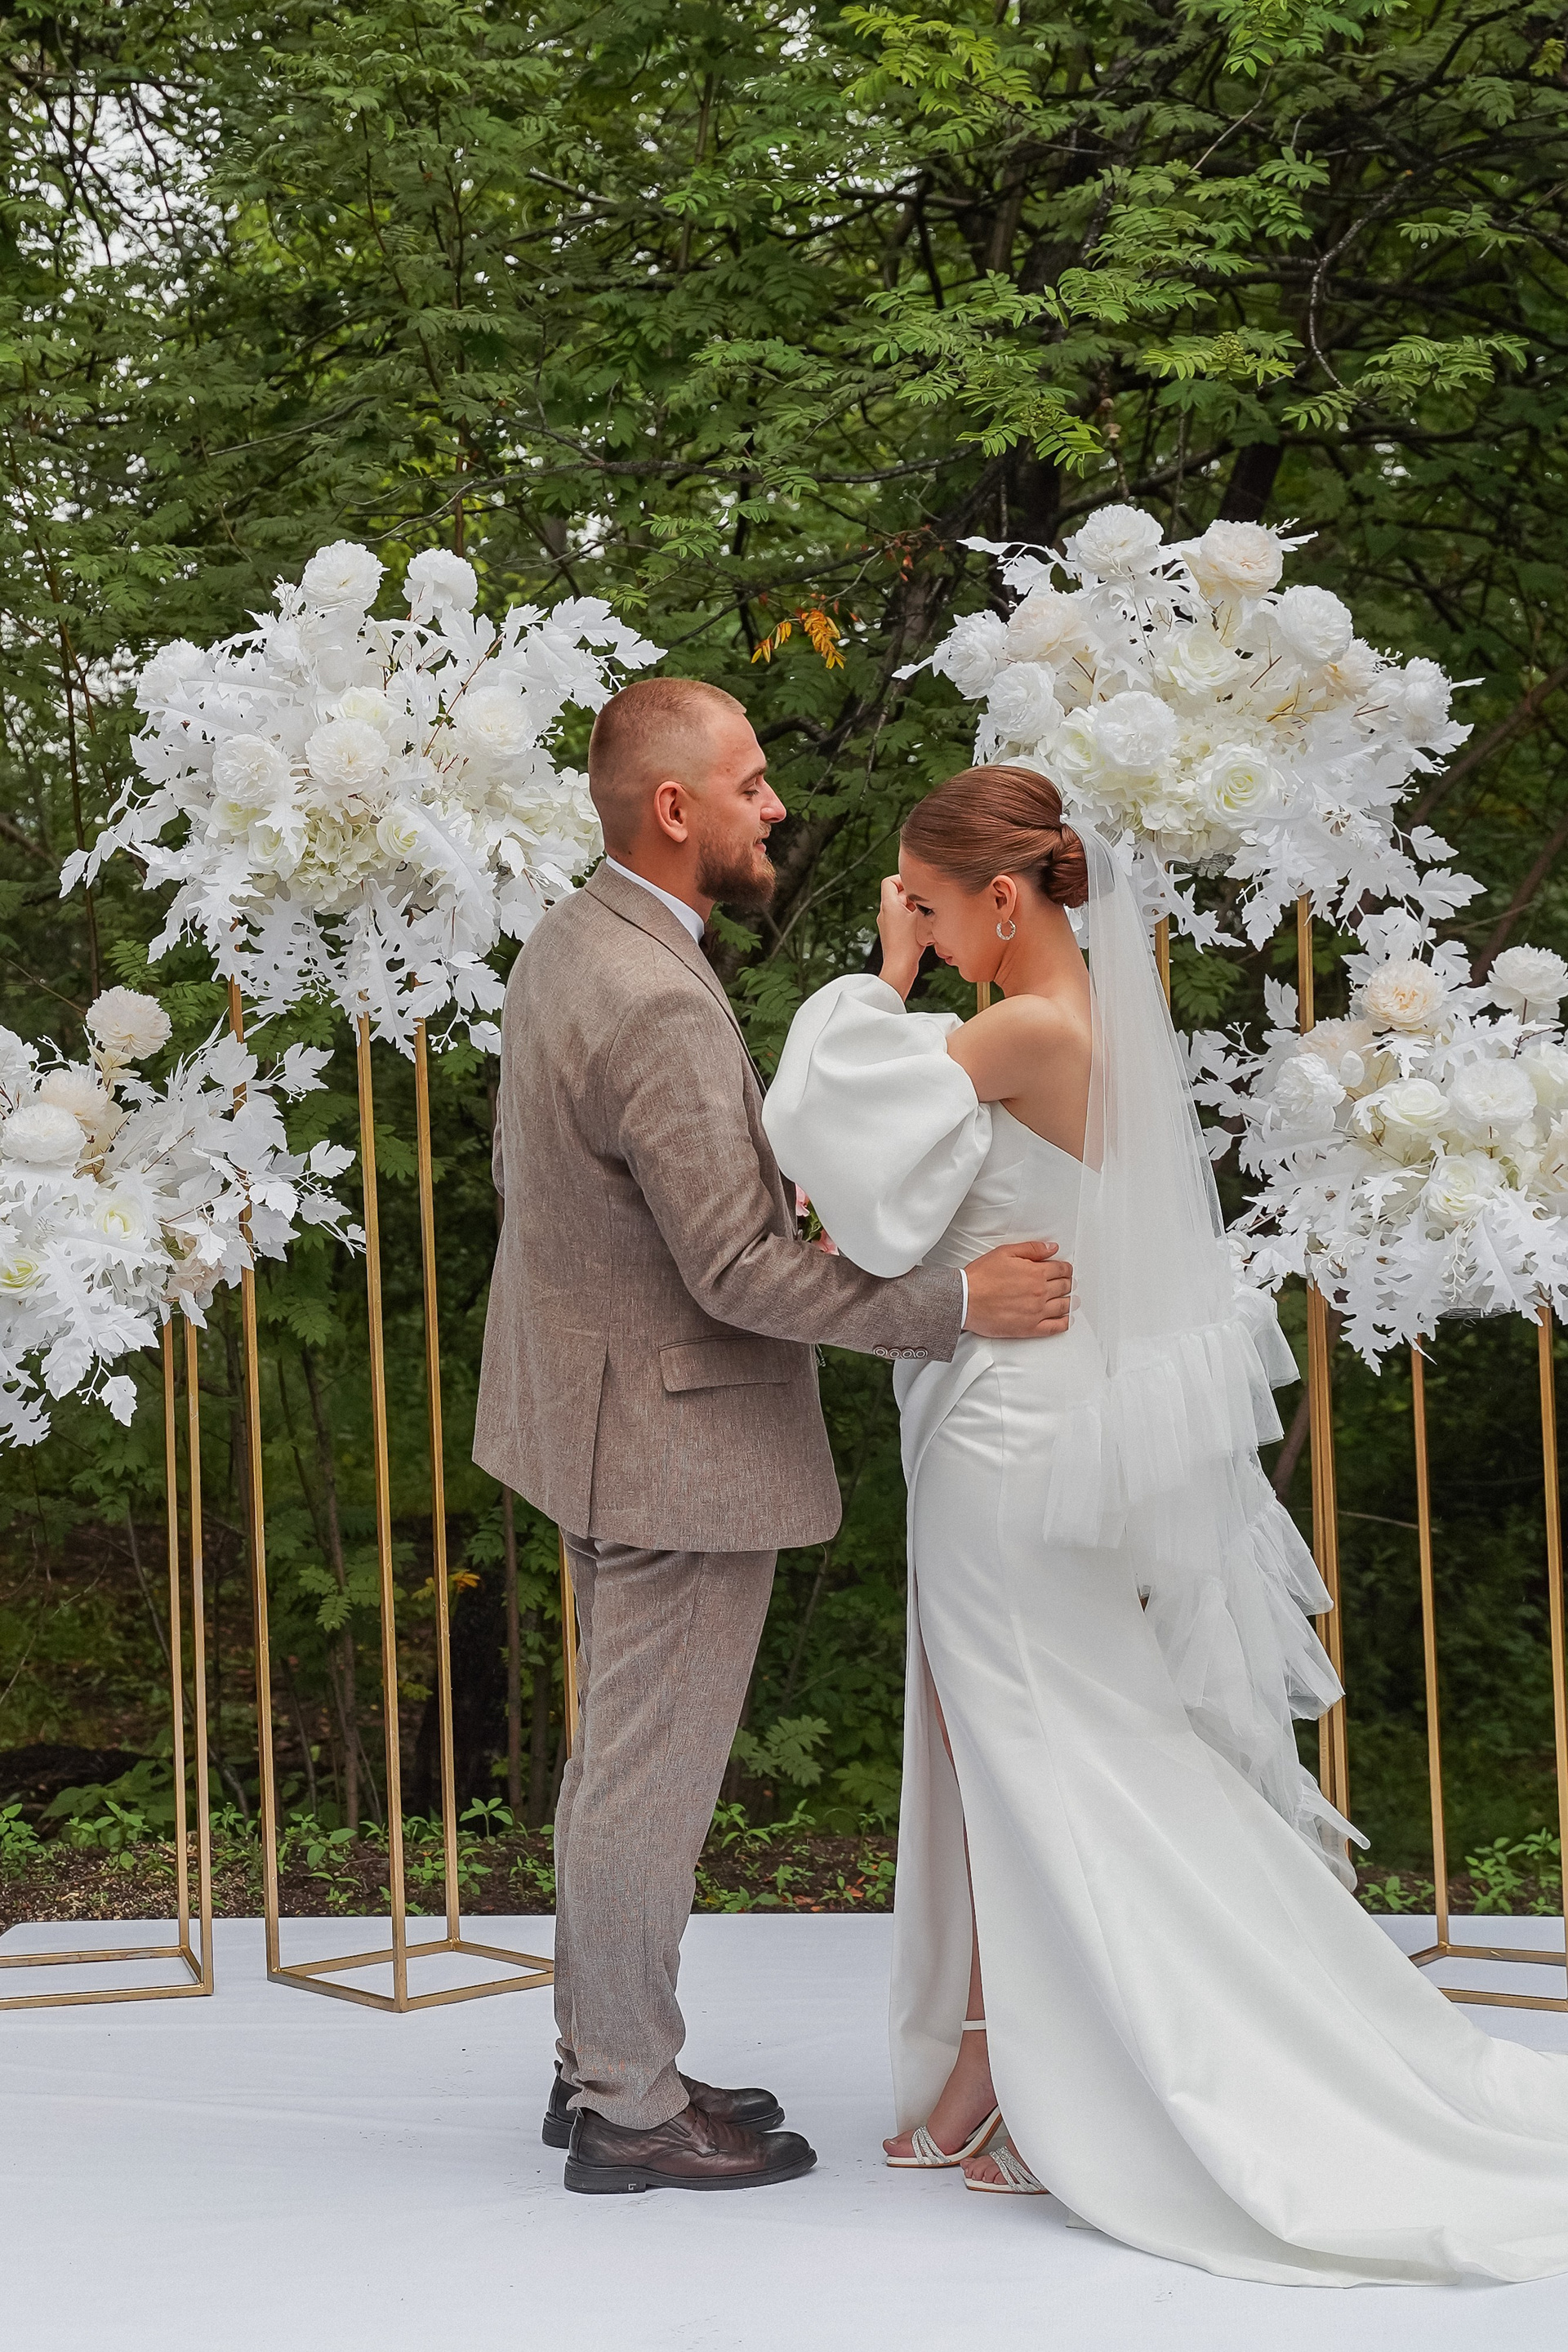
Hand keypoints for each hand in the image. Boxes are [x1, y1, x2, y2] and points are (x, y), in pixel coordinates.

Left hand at [877, 876, 922, 999]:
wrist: (900, 969)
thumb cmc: (908, 944)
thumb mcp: (920, 917)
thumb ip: (925, 900)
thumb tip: (932, 890)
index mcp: (888, 905)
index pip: (889, 881)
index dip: (902, 878)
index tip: (916, 884)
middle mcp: (885, 913)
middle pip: (897, 894)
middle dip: (913, 894)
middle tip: (927, 899)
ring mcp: (888, 925)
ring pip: (902, 908)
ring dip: (915, 908)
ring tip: (927, 913)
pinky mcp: (893, 935)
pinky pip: (903, 920)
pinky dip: (913, 919)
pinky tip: (925, 926)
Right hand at [962, 1240, 1072, 1337]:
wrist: (965, 1300)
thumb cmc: (981, 1277)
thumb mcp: (1005, 1252)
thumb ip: (1032, 1249)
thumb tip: (1051, 1248)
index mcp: (1036, 1273)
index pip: (1062, 1270)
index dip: (1066, 1268)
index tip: (1065, 1270)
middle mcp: (1040, 1293)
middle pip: (1065, 1287)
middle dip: (1068, 1283)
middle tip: (1068, 1283)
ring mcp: (1036, 1312)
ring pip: (1063, 1307)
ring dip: (1070, 1302)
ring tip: (1071, 1300)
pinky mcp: (1029, 1328)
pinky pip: (1054, 1327)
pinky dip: (1064, 1323)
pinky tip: (1065, 1320)